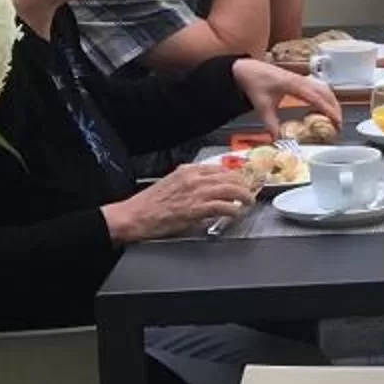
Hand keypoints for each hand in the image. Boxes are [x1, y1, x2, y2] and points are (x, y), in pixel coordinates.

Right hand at [105, 161, 256, 243]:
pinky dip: (234, 210)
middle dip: (244, 184)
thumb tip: (206, 186)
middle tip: (249, 192)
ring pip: (232, 189)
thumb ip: (189, 182)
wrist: (134, 216)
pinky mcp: (197, 209)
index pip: (220, 167)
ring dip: (244, 197)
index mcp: (188, 170)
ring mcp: (197, 193)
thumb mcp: (171, 183)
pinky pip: (224, 206)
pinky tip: (237, 213)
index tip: (241, 180)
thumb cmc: (149, 204)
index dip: (235, 174)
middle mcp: (194, 178)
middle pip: (230, 176)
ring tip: (248, 202)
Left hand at [233, 57, 338, 130]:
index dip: (329, 111)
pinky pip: (319, 87)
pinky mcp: (300, 79)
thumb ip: (271, 125)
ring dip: (332, 102)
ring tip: (335, 117)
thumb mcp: (262, 107)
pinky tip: (324, 107)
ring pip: (325, 89)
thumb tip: (278, 140)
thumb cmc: (255, 84)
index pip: (317, 98)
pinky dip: (326, 97)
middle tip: (339, 125)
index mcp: (294, 85)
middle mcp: (301, 80)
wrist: (247, 69)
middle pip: (326, 93)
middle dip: (335, 108)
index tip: (336, 122)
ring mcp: (302, 78)